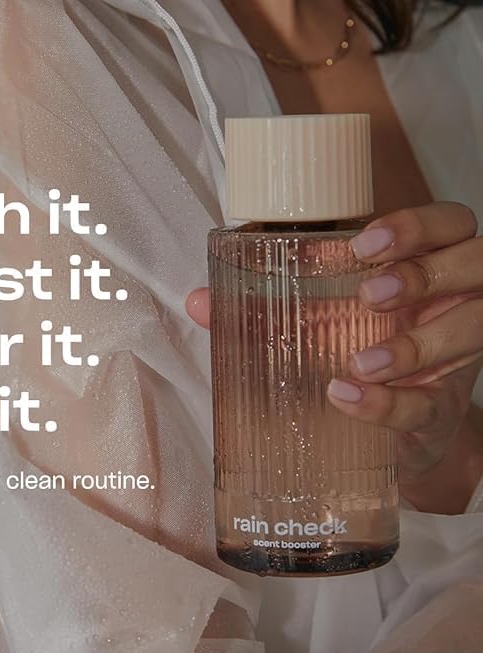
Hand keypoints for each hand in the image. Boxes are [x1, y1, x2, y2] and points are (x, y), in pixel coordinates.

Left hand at [188, 202, 482, 512]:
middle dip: (425, 273)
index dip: (418, 226)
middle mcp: (453, 302)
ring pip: (472, 329)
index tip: (364, 244)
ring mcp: (457, 357)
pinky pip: (431, 404)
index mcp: (423, 267)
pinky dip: (388, 403)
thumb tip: (198, 301)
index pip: (449, 225)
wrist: (381, 427)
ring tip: (361, 361)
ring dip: (416, 343)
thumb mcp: (313, 320)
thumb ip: (259, 308)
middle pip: (475, 263)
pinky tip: (348, 397)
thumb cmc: (348, 352)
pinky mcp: (442, 410)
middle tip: (372, 293)